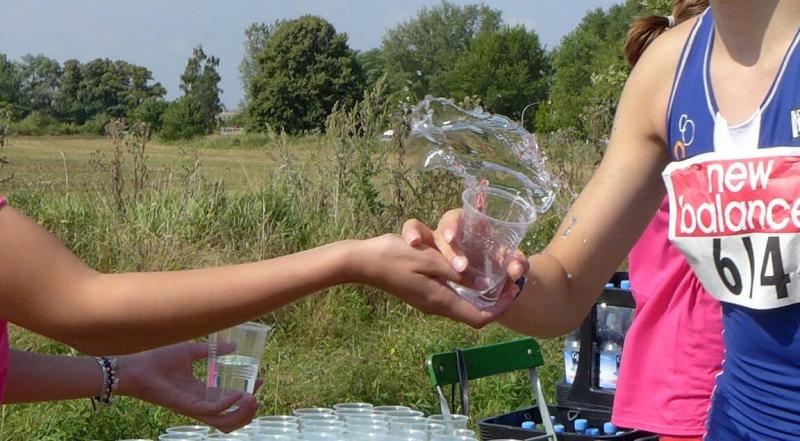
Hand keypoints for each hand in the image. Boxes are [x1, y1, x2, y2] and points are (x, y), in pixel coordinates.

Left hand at [117, 342, 261, 432]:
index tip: (260, 380)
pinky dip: (227, 405)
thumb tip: (234, 346)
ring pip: (222, 422)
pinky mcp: (186, 406)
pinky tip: (238, 394)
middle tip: (258, 397)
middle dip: (247, 412)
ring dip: (241, 414)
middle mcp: (199, 403)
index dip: (246, 394)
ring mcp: (193, 407)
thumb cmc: (158, 358)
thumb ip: (212, 351)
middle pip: (228, 418)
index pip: (228, 400)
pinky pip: (211, 411)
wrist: (137, 365)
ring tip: (253, 400)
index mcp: (200, 391)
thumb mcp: (191, 351)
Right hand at [352, 233, 516, 327]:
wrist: (362, 262)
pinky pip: (451, 295)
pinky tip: (467, 269)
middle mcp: (437, 306)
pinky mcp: (422, 293)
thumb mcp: (428, 260)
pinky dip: (465, 287)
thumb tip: (484, 284)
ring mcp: (428, 301)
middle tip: (507, 279)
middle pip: (474, 313)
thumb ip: (456, 273)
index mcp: (440, 301)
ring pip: (463, 304)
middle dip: (494, 300)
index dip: (501, 307)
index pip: (479, 318)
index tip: (513, 289)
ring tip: (493, 273)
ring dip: (480, 293)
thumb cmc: (393, 257)